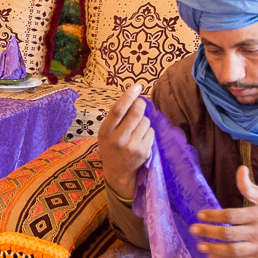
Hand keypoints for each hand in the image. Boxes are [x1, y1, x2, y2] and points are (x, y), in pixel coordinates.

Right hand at [98, 84, 152, 200]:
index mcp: (106, 131)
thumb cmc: (111, 147)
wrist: (118, 172)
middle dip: (141, 104)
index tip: (137, 86)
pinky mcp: (144, 151)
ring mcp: (132, 146)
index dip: (128, 96)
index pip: (118, 110)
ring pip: (146, 122)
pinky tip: (141, 139)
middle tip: (140, 104)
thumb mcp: (106, 132)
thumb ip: (116, 118)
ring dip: (143, 121)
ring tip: (136, 130)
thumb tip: (133, 96)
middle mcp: (118, 139)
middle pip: (136, 113)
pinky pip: (151, 132)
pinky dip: (148, 132)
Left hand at [188, 166, 257, 257]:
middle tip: (193, 230)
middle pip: (229, 234)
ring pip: (233, 251)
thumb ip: (249, 187)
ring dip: (214, 249)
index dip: (214, 216)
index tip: (200, 215)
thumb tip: (240, 169)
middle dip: (209, 232)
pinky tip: (213, 257)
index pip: (231, 216)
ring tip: (200, 246)